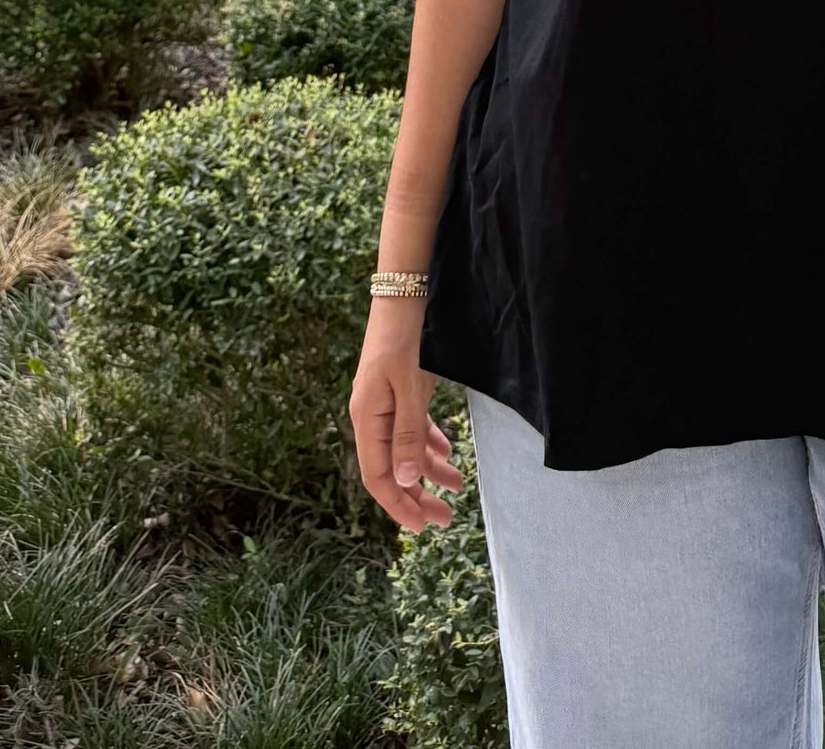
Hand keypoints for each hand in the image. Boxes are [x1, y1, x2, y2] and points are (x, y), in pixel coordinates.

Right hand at [350, 302, 467, 531]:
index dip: (399, 505)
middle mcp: (371, 418)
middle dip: (418, 496)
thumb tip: (404, 482)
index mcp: (367, 420)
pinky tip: (447, 451)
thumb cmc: (405, 340)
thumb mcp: (409, 387)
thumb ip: (407, 434)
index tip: (422, 527)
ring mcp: (384, 406)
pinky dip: (428, 443)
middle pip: (393, 470)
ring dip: (428, 470)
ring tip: (457, 486)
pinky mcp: (398, 393)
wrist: (403, 296)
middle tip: (445, 519)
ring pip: (405, 451)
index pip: (379, 477)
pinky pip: (411, 429)